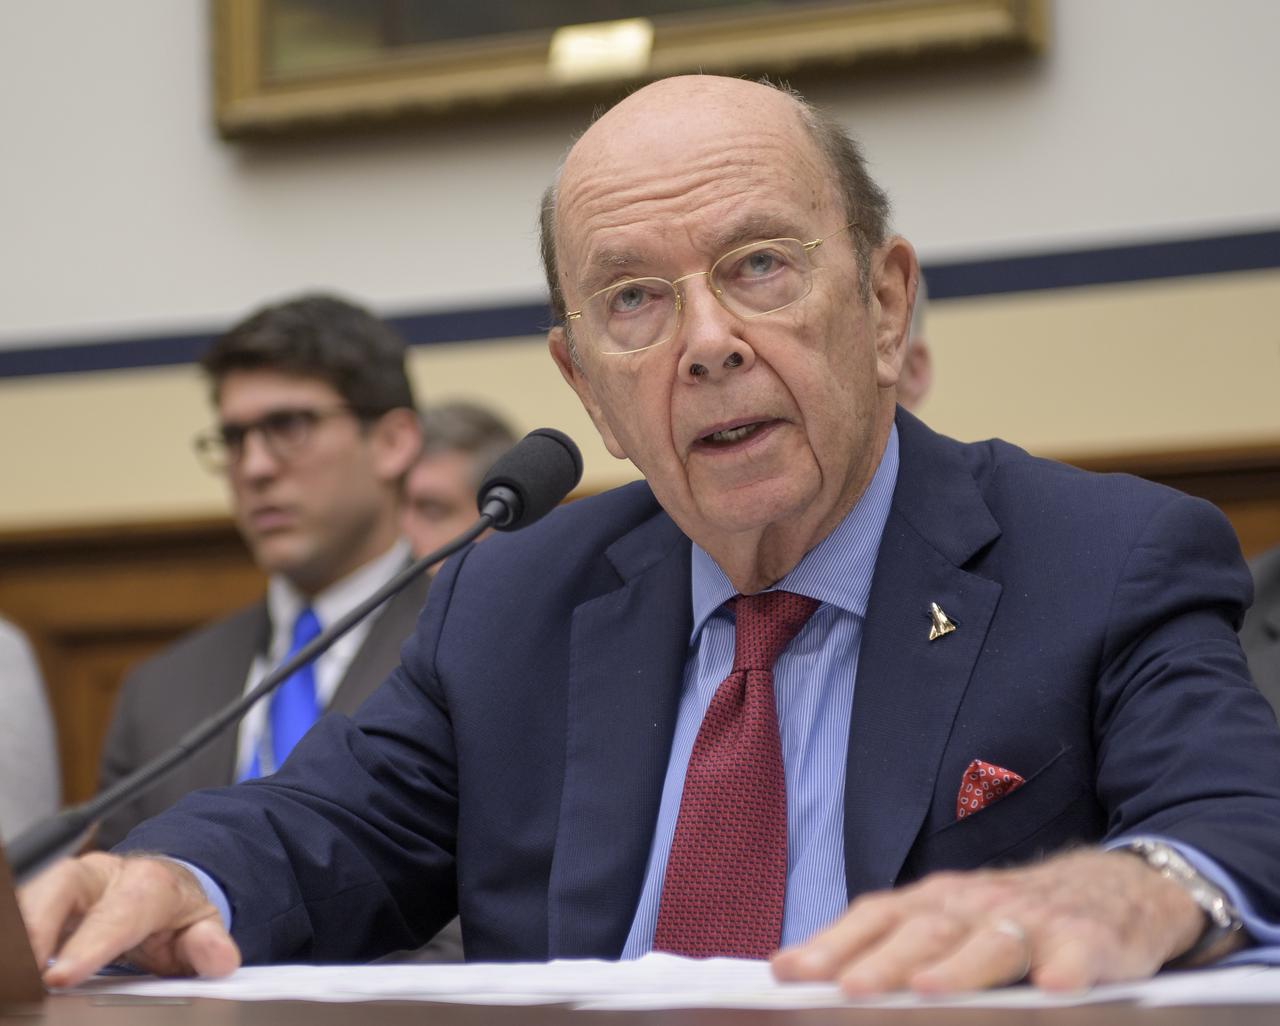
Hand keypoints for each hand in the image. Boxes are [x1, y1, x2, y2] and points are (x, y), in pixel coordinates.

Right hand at [18, 853, 240, 987]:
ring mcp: (66, 882)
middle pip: (60, 885)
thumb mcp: (200, 927)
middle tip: (20, 973)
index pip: (117, 914)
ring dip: (16, 930)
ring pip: (31, 892)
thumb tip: (218, 957)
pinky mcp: (41, 893)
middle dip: (34, 925)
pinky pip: (20, 905)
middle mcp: (100, 875)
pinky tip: (12, 964)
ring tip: (12, 975)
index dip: (88, 945)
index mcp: (146, 885)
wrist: (158, 885)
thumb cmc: (173, 911)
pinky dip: (13, 931)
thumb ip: (208, 944)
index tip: (61, 978)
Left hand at [771, 849, 1216, 993]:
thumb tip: (804, 974)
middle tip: (848, 990)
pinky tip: (1054, 987)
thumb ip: (888, 945)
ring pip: (993, 943)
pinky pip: (1077, 953)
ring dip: (959, 967)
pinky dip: (1065, 968)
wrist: (1114, 886)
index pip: (875, 919)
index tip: (788, 972)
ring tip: (926, 991)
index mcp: (935, 901)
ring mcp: (1034, 920)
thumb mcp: (949, 921)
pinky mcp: (1089, 939)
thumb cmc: (1010, 917)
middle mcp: (977, 904)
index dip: (831, 944)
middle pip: (925, 931)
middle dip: (883, 962)